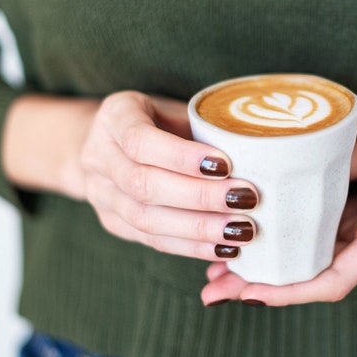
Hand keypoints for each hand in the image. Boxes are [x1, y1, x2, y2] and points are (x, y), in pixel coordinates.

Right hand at [3, 91, 258, 261]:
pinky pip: (151, 240)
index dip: (182, 157)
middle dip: (200, 196)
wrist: (112, 141)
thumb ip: (203, 128)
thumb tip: (257, 152)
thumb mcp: (175, 108)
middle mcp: (98, 156)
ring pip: (146, 219)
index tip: (225, 164)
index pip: (141, 140)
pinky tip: (223, 247)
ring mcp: (100, 193)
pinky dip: (191, 247)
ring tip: (241, 229)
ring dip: (199, 228)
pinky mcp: (112, 222)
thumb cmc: (159, 119)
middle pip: (143, 185)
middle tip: (245, 199)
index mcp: (114, 116)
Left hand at [200, 111, 356, 305]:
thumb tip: (284, 168)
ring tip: (221, 268)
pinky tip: (261, 232)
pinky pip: (323, 236)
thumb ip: (335, 161)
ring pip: (314, 260)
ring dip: (270, 265)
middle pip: (313, 278)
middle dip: (263, 285)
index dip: (287, 292)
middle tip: (213, 287)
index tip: (247, 293)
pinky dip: (290, 239)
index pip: (332, 281)